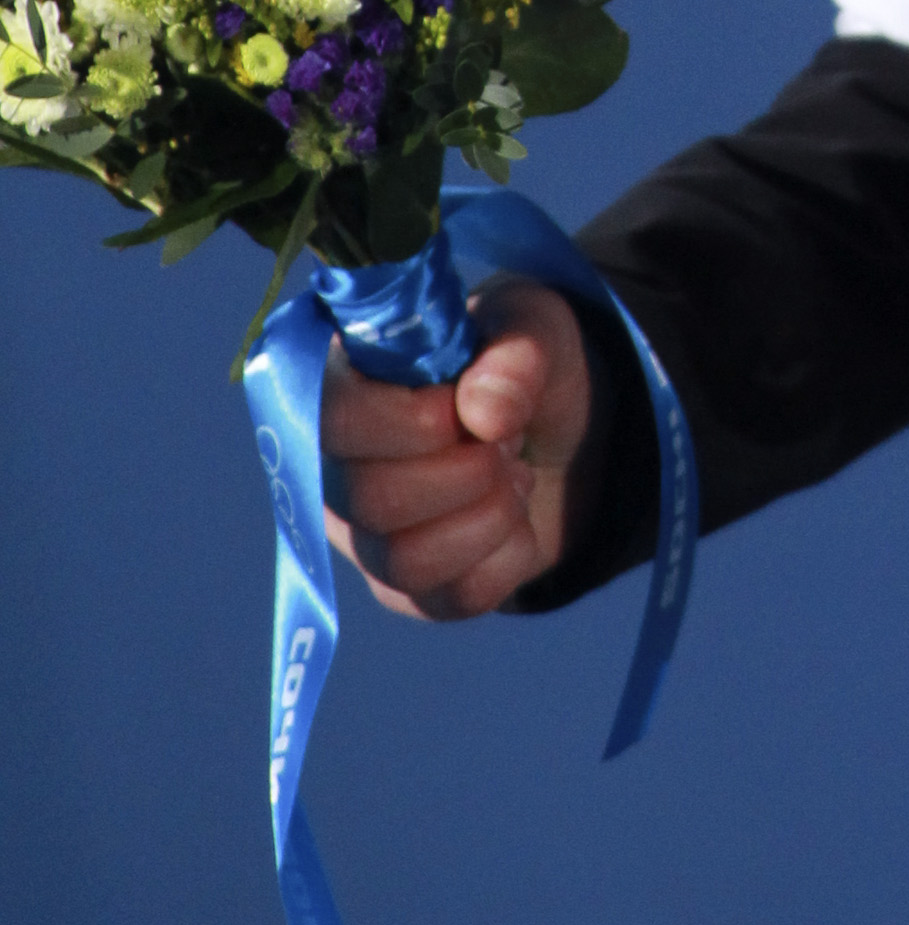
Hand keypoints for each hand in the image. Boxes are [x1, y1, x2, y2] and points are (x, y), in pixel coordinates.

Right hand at [322, 275, 591, 620]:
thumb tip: (484, 413)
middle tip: (504, 439)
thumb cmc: (519, 365)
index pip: (332, 418)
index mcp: (345, 387)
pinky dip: (511, 553)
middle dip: (468, 469)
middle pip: (372, 500)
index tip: (463, 403)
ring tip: (510, 470)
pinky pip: (455, 597)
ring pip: (407, 561)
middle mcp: (336, 470)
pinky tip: (513, 515)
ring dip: (491, 512)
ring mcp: (367, 539)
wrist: (559, 431)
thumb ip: (515, 351)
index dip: (413, 421)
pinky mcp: (409, 591)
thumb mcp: (533, 327)